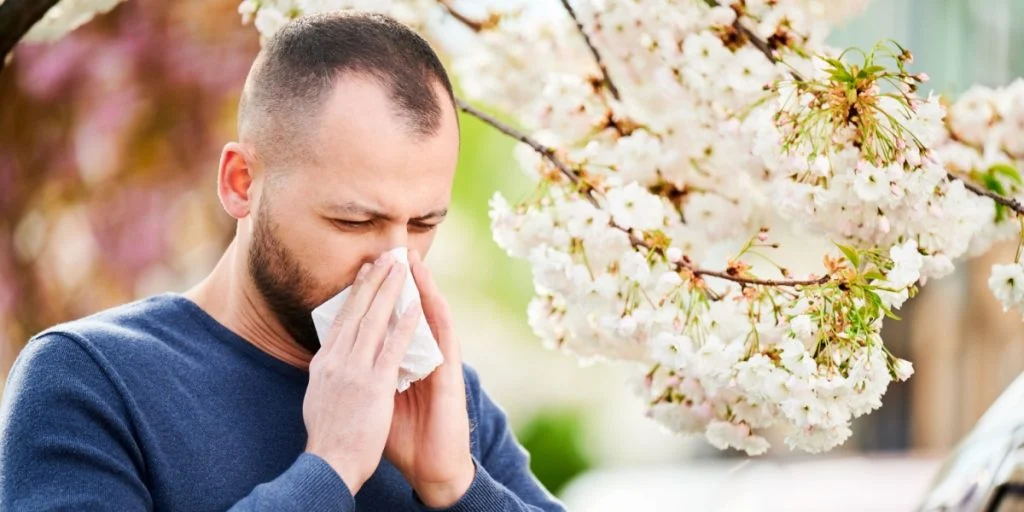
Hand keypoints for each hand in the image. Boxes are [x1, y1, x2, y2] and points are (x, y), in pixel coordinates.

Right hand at [303, 252, 420, 493]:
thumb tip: (326, 361)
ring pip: (374, 320)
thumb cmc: (328, 437)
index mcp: (323, 363)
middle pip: (356, 311)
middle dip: (373, 281)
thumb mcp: (318, 397)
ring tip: (401, 267)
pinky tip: (415, 305)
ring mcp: (354, 370)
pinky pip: (393, 347)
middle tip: (386, 256)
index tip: (366, 273)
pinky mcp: (374, 384)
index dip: (355, 294)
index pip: (341, 320)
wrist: (330, 464)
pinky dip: (404, 323)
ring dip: (389, 291)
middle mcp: (336, 361)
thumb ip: (326, 376)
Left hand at [384, 250, 474, 507]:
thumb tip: (337, 363)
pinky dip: (437, 315)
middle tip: (387, 249)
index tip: (362, 269)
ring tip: (410, 259)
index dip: (375, 295)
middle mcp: (420, 356)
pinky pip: (444, 338)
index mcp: (398, 361)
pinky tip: (431, 295)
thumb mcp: (375, 400)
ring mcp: (437, 362)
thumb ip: (362, 378)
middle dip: (396, 280)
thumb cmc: (403, 438)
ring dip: (421, 286)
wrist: (431, 467)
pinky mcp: (450, 373)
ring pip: (429, 316)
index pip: (386, 321)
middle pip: (407, 310)